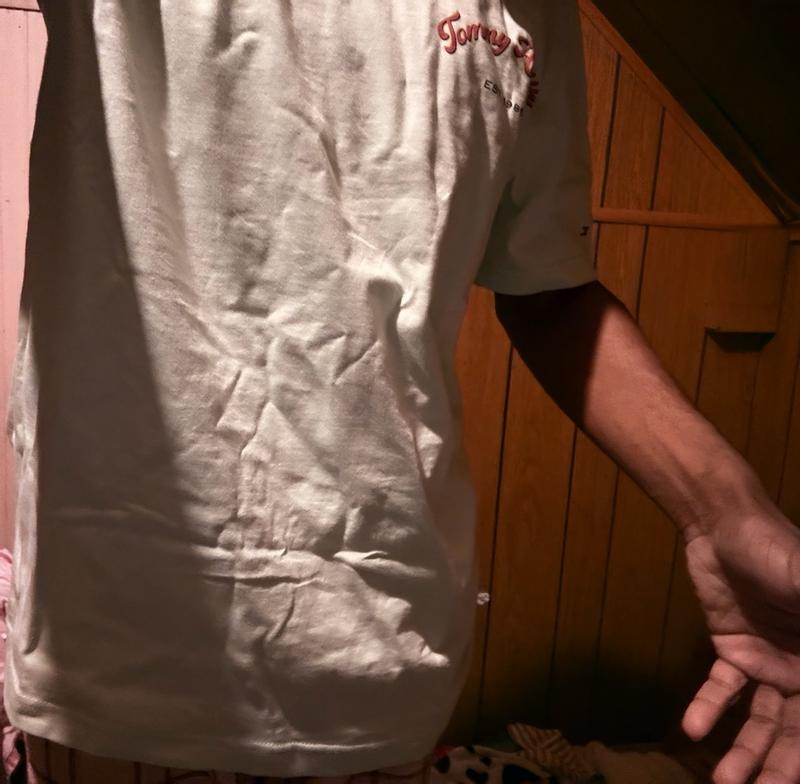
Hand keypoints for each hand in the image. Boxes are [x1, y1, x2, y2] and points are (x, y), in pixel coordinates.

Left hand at [681, 508, 799, 783]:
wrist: (724, 524)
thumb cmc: (777, 550)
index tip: (793, 780)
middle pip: (799, 731)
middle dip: (783, 767)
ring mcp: (770, 663)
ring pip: (763, 720)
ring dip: (746, 752)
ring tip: (725, 782)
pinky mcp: (733, 650)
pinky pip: (723, 689)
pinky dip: (709, 708)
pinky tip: (692, 728)